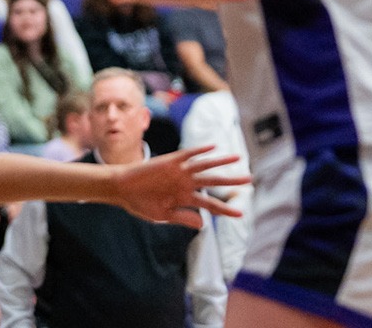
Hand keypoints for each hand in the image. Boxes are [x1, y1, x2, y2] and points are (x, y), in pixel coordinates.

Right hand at [113, 145, 248, 226]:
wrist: (122, 188)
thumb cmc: (140, 203)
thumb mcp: (162, 216)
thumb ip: (183, 218)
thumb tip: (203, 225)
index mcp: (185, 198)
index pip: (210, 204)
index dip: (225, 209)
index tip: (240, 213)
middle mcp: (185, 183)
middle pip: (213, 182)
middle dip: (231, 182)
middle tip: (249, 180)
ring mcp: (178, 172)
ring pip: (205, 167)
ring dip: (221, 162)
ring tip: (238, 159)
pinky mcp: (169, 161)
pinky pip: (187, 154)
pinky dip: (199, 151)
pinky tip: (212, 147)